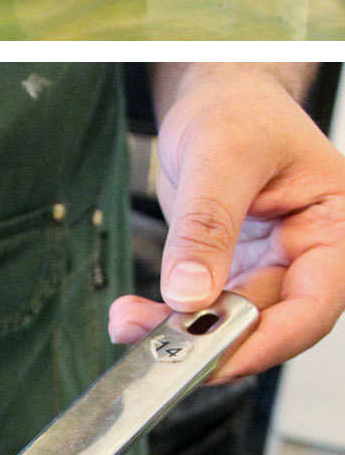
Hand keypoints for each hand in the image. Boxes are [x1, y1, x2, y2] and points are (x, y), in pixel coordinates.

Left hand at [109, 67, 344, 379]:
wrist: (213, 96)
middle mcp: (311, 253)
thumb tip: (189, 292)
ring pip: (233, 319)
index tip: (215, 358)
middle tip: (156, 345)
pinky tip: (135, 315)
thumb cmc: (238, 110)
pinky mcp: (234, 266)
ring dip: (180, 330)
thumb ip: (206, 225)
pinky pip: (206, 304)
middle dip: (211, 338)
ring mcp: (271, 263)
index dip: (266, 340)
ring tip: (130, 323)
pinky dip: (169, 314)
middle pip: (270, 320)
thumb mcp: (220, 156)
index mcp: (336, 227)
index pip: (314, 305)